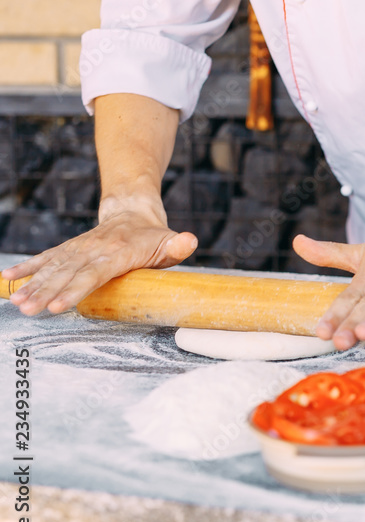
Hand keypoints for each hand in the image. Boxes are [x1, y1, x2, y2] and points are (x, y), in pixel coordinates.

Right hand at [1, 197, 197, 315]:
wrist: (133, 211)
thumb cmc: (154, 235)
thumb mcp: (170, 241)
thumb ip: (178, 245)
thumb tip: (190, 241)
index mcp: (118, 251)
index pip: (94, 274)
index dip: (75, 290)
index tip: (58, 305)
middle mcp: (93, 248)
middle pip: (67, 274)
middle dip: (46, 293)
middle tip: (29, 310)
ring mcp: (78, 248)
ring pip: (52, 267)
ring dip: (33, 285)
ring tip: (17, 303)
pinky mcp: (69, 249)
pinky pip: (45, 258)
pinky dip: (27, 268)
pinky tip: (8, 280)